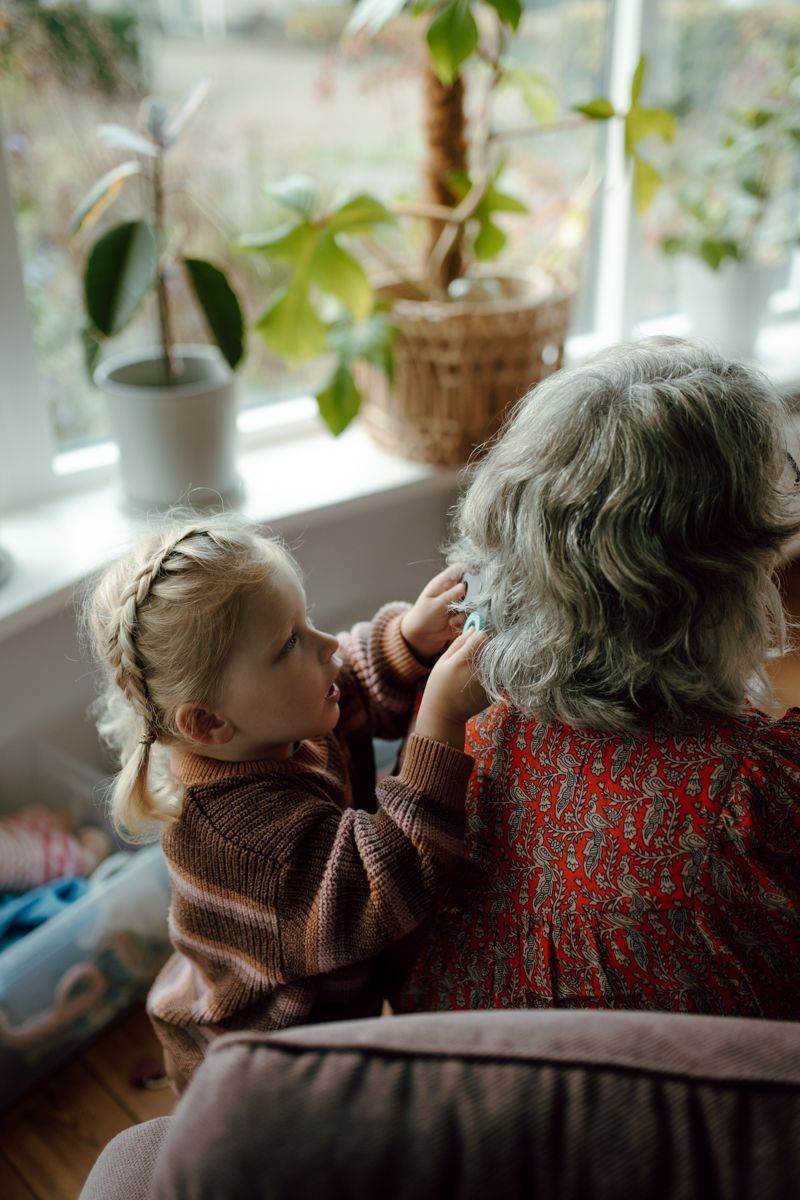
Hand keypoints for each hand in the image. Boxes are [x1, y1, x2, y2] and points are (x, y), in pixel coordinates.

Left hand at [400, 564, 465, 661]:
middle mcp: (455, 590)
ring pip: (474, 602)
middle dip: (471, 597)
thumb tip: (463, 586)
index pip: (459, 569)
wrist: (423, 634)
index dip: (469, 568)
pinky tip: (453, 625)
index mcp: (445, 582)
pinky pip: (472, 615)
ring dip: (466, 612)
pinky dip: (465, 621)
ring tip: (452, 620)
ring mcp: (461, 602)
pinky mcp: (464, 614)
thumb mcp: (434, 605)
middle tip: (462, 607)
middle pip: (472, 586)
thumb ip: (449, 596)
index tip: (477, 575)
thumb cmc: (423, 615)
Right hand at [415, 628, 488, 749]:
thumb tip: (474, 629)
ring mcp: (490, 680)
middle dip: (488, 645)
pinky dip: (495, 671)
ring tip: (479, 666)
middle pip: (493, 646)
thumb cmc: (439, 686)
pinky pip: (500, 672)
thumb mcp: (442, 661)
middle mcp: (480, 669)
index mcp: (464, 659)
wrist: (445, 715)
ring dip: (494, 658)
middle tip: (478, 652)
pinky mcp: (496, 689)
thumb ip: (459, 643)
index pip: (482, 635)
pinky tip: (481, 677)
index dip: (478, 635)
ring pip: (499, 659)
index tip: (474, 639)